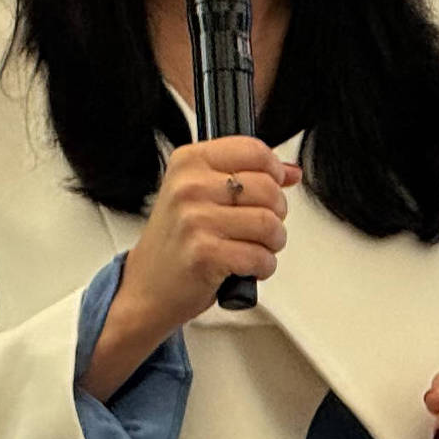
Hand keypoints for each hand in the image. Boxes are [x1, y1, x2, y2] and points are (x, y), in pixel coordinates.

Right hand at [119, 137, 300, 337]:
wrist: (147, 287)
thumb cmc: (176, 242)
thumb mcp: (200, 195)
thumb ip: (246, 176)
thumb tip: (291, 171)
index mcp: (188, 162)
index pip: (253, 150)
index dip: (274, 170)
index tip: (274, 184)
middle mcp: (189, 186)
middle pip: (268, 188)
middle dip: (276, 213)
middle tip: (260, 226)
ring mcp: (195, 219)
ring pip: (269, 223)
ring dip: (273, 242)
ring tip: (254, 247)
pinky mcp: (205, 253)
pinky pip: (260, 256)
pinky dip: (263, 266)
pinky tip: (245, 266)